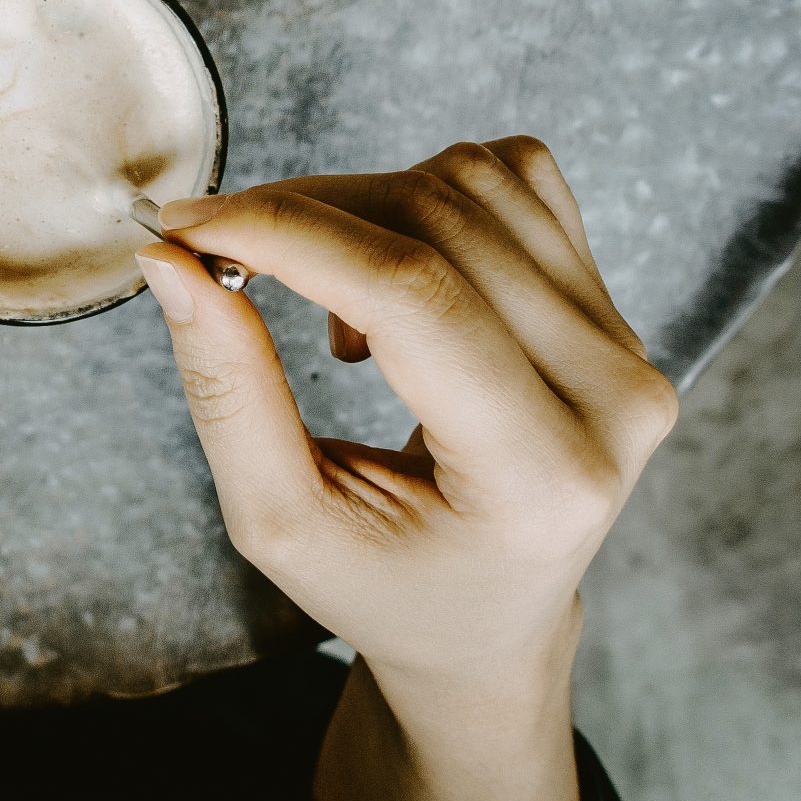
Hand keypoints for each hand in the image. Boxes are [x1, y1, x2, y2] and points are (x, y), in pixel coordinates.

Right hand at [134, 137, 675, 692]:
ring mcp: (629, 346)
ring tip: (336, 317)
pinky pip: (513, 178)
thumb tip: (172, 260)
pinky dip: (425, 199)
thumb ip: (227, 393)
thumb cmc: (386, 590)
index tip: (186, 227)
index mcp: (540, 479)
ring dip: (362, 211)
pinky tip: (399, 283)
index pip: (413, 295)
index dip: (287, 234)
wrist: (490, 623)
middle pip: (438, 221)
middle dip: (302, 211)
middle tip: (217, 251)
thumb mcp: (282, 524)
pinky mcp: (616, 307)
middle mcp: (612, 402)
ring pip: (472, 183)